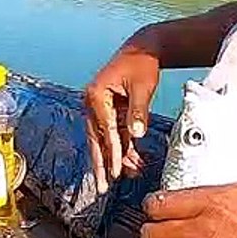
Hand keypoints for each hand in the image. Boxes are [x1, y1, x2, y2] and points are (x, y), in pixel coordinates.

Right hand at [83, 39, 159, 192]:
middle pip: (96, 139)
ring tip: (121, 178)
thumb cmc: (141, 64)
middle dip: (101, 164)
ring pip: (104, 139)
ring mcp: (100, 108)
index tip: (114, 172)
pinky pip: (114, 134)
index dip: (111, 152)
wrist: (143, 50)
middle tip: (102, 187)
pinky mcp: (110, 111)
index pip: (104, 130)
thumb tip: (136, 134)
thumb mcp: (142, 86)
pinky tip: (130, 162)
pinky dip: (122, 148)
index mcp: (96, 95)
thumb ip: (138, 111)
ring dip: (114, 158)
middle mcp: (93, 103)